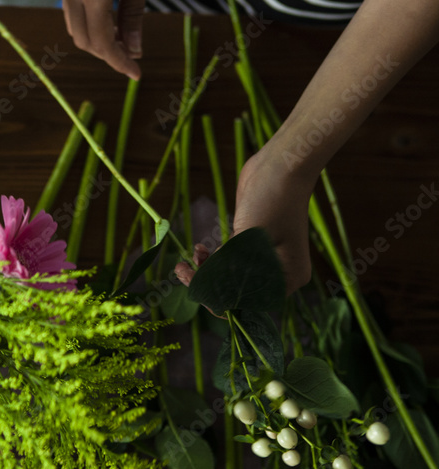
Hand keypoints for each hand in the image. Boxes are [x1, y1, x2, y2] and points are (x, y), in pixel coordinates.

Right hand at [60, 0, 157, 79]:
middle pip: (84, 39)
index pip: (102, 41)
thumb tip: (135, 50)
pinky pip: (72, 10)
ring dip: (97, 39)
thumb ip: (135, 16)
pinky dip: (89, 23)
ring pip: (75, 27)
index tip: (136, 73)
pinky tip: (109, 20)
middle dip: (108, 53)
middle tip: (132, 57)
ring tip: (122, 38)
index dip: (119, 61)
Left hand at [175, 142, 314, 295]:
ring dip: (206, 270)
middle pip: (235, 290)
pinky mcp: (253, 243)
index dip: (214, 297)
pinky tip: (199, 249)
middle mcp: (280, 273)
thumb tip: (214, 301)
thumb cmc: (270, 202)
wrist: (279, 166)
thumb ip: (231, 273)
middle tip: (181, 270)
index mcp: (287, 278)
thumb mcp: (248, 242)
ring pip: (229, 275)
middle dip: (205, 282)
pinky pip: (229, 260)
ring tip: (188, 258)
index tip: (190, 283)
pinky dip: (213, 259)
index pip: (245, 303)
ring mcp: (267, 258)